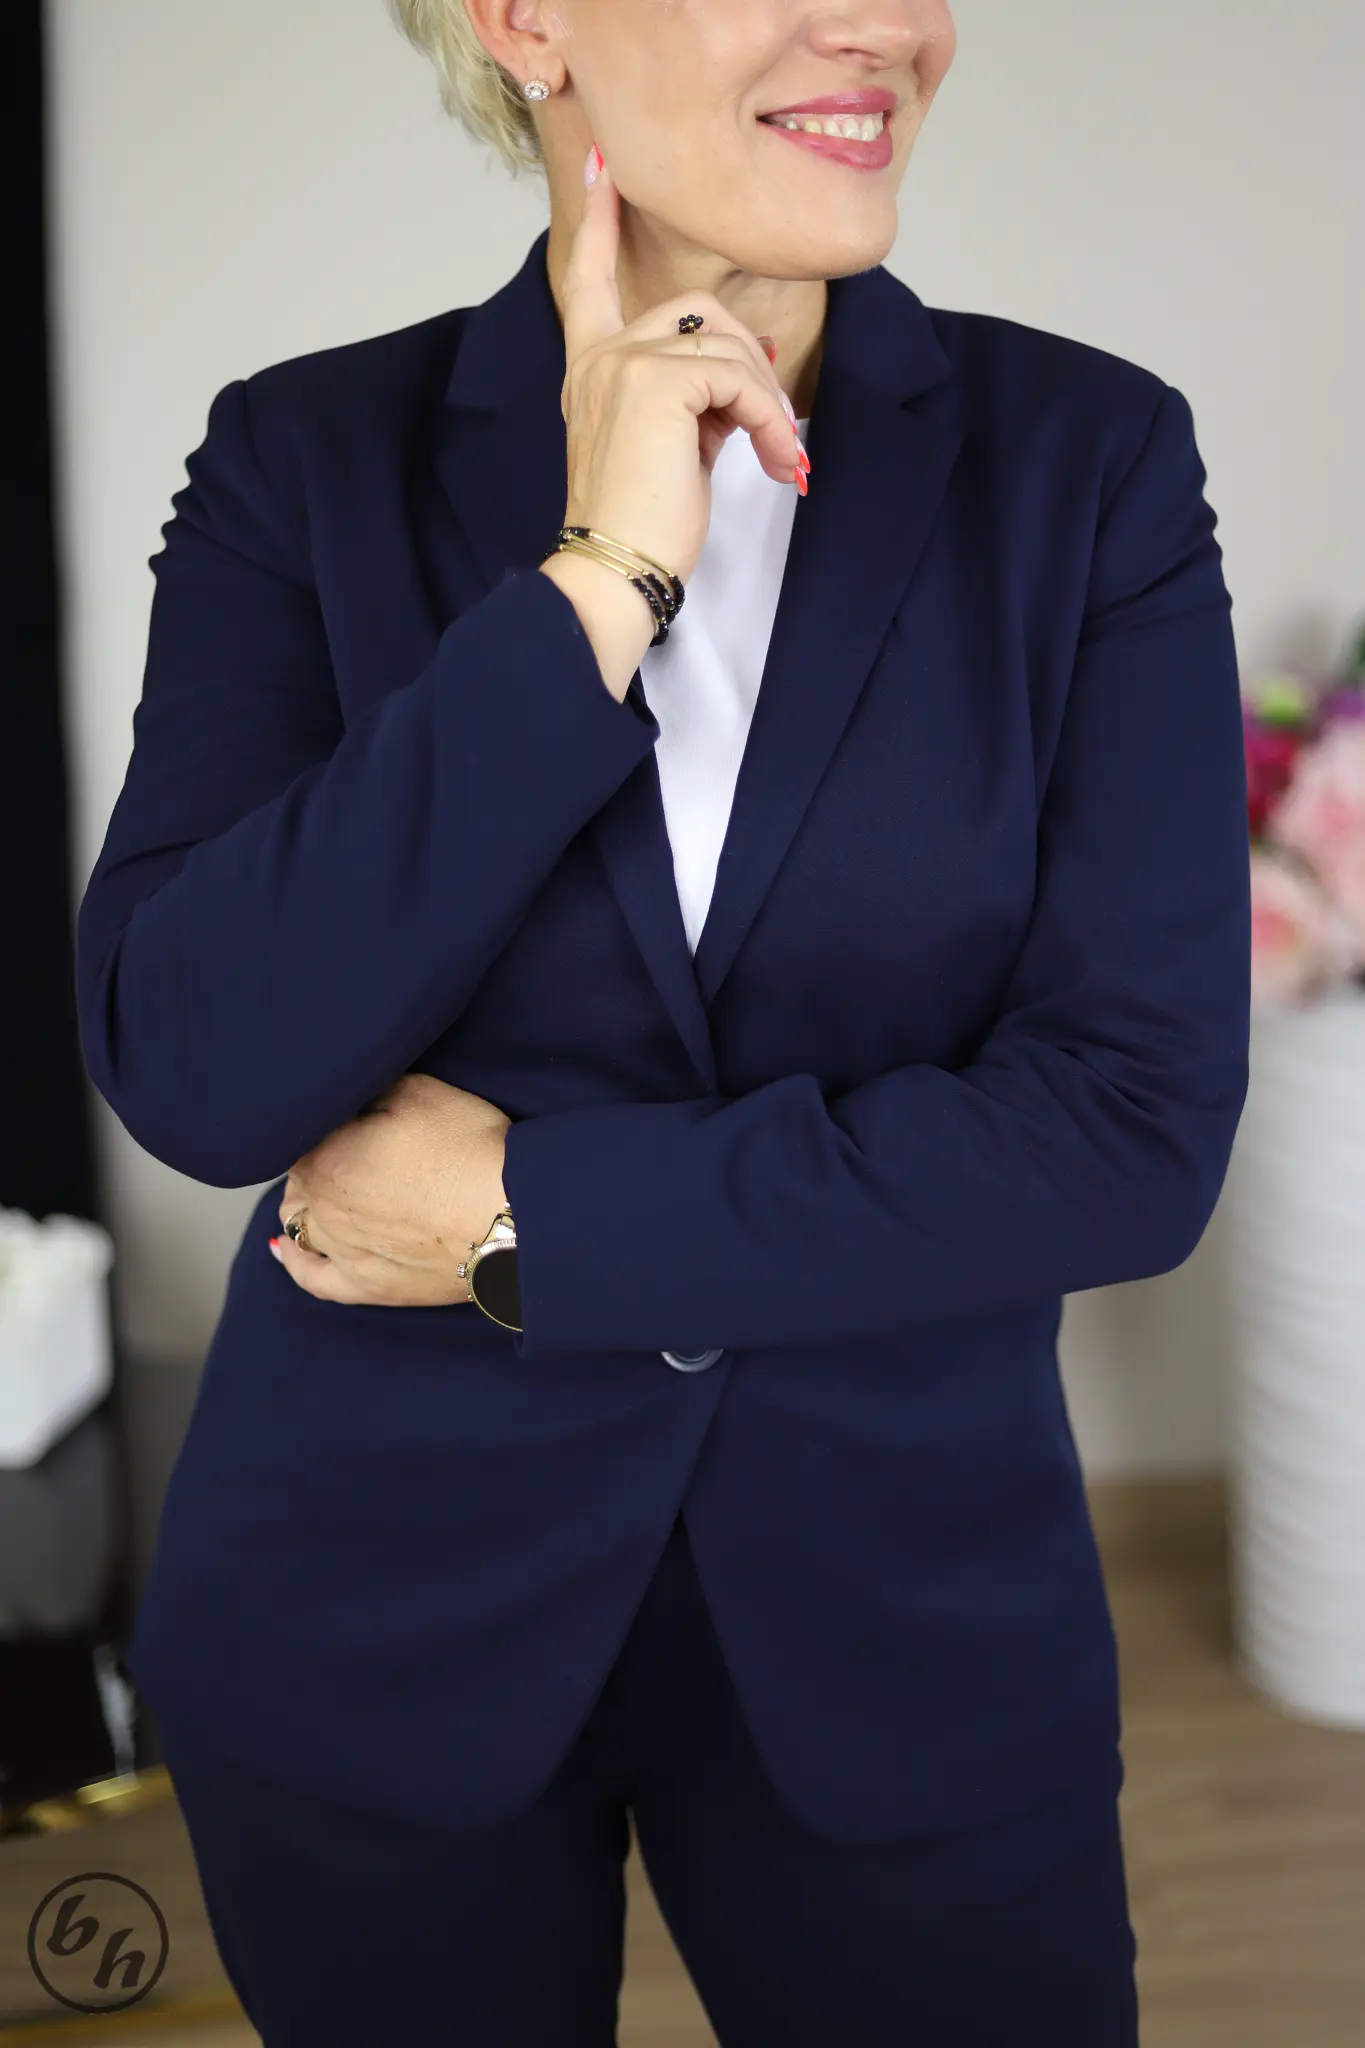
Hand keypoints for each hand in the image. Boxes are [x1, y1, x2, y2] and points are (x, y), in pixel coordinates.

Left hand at [271, 1072, 510, 1307]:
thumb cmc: (469, 1150)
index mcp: (323, 1155)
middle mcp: (319, 1206)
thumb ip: (368, 1087)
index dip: (328, 1119)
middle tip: (356, 1146)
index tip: (354, 1115)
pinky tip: (286, 1248)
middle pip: (297, 1175)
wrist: (513, 1217)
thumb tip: (347, 1090)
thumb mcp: (419, 1090)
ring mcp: (339, 1251)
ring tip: (333, 1187)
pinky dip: (294, 1260)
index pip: (301, 1129)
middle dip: (315, 1157)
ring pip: (296, 1221)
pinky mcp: (365, 1287)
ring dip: (306, 1201)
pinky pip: (311, 1277)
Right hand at [560, 144, 802, 591]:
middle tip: (766, 430)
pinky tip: (774, 461)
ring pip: (726, 344)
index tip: (604, 174)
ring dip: (766, 403)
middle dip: (747, 362)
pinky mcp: (656, 384)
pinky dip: (768, 418)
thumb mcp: (667, 446)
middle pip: (697, 310)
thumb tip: (753, 370)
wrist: (616, 568)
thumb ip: (692, 395)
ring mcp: (623, 364)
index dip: (597, 226)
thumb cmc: (642, 523)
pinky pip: (739, 377)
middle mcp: (599, 358)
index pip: (586, 282)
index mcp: (590, 370)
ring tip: (775, 458)